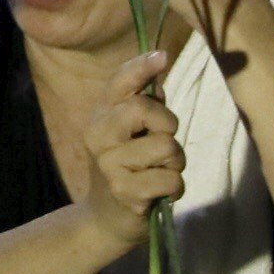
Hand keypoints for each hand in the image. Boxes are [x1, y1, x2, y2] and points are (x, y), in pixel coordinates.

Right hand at [73, 51, 187, 249]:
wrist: (107, 218)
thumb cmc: (128, 169)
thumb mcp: (129, 135)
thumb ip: (143, 107)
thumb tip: (160, 75)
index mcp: (100, 116)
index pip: (119, 83)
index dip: (141, 67)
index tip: (163, 55)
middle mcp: (97, 134)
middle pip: (146, 109)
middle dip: (168, 125)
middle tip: (163, 142)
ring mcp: (109, 164)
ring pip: (167, 147)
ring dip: (176, 163)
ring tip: (161, 171)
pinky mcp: (125, 191)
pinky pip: (171, 179)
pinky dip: (175, 187)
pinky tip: (160, 192)